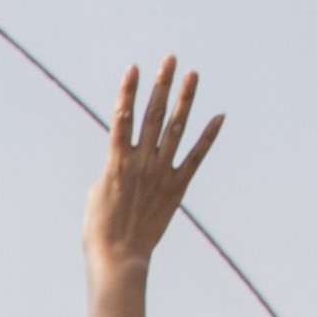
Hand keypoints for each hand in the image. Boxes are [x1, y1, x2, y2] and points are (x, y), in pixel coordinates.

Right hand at [85, 57, 219, 280]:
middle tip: (170, 59)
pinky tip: (219, 117)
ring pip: (175, 129)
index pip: (122, 118)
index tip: (135, 68)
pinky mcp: (177, 187)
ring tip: (193, 75)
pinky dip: (208, 137)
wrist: (118, 258)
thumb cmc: (98, 229)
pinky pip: (196, 157)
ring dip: (185, 100)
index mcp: (116, 162)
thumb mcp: (96, 193)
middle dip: (161, 85)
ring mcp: (161, 173)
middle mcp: (141, 162)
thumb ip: (112, 169)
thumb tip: (122, 158)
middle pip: (152, 115)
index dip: (128, 91)